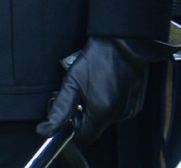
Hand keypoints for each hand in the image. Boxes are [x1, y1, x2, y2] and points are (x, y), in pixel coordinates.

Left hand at [38, 36, 156, 144]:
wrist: (123, 44)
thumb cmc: (96, 59)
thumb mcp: (71, 82)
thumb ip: (59, 109)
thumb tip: (44, 130)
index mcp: (102, 113)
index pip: (83, 136)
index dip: (73, 126)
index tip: (69, 110)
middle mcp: (119, 116)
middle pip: (94, 126)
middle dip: (83, 112)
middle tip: (79, 92)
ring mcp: (129, 110)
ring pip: (105, 118)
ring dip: (95, 106)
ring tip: (93, 85)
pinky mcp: (136, 105)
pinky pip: (117, 111)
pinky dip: (108, 102)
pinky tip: (105, 85)